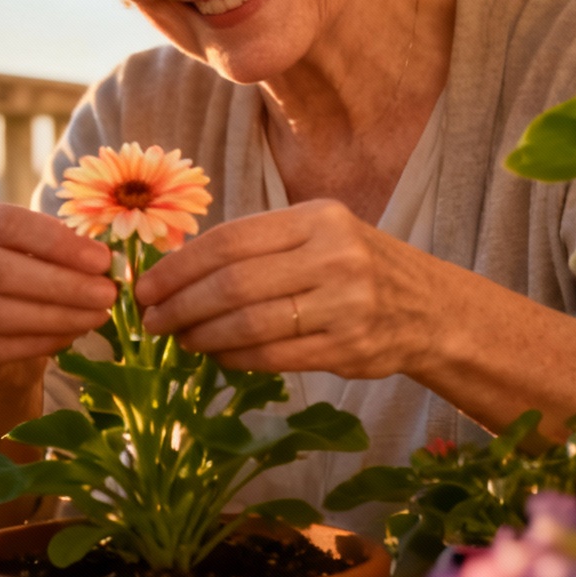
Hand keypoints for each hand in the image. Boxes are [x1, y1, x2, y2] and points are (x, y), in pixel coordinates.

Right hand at [0, 203, 115, 395]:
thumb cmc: (21, 280)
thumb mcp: (33, 252)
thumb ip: (61, 247)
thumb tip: (106, 260)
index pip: (2, 223)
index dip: (55, 240)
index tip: (101, 259)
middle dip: (61, 282)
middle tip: (107, 292)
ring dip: (56, 315)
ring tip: (98, 315)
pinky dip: (41, 341)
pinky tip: (73, 335)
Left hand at [135, 199, 447, 378]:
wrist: (430, 309)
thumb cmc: (354, 266)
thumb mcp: (317, 235)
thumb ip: (258, 246)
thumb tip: (174, 269)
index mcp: (317, 219)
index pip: (229, 240)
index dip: (178, 267)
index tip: (145, 286)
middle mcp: (333, 256)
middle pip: (233, 284)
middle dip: (180, 305)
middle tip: (151, 321)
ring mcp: (345, 305)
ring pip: (250, 324)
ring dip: (202, 335)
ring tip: (179, 339)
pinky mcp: (349, 349)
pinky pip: (273, 356)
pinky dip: (235, 358)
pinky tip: (217, 355)